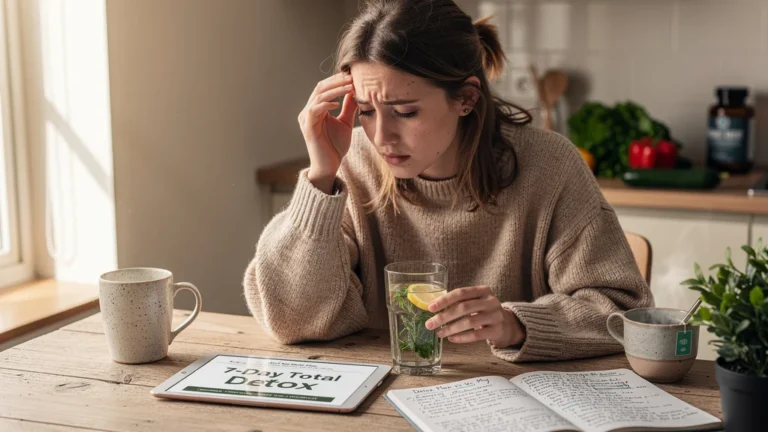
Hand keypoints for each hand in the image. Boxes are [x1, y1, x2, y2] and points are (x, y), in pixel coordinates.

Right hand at [297, 72, 357, 192]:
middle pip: (320, 88)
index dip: (337, 80)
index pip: (324, 87)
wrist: (330, 166)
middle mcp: (308, 111)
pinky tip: (338, 103)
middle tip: (351, 76)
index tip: (353, 75)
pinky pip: (314, 110)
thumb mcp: (345, 122)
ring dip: (335, 90)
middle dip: (336, 81)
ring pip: (318, 96)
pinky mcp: (308, 128)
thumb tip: (355, 91)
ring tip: (350, 86)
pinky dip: (326, 104)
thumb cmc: (335, 146)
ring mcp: (306, 119)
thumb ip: (349, 107)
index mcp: (316, 109)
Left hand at [424, 285, 525, 347]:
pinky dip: (462, 337)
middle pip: (463, 308)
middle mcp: (490, 301)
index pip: (461, 293)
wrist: (507, 325)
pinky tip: (451, 339)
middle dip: (444, 316)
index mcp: (483, 290)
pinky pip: (476, 335)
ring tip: (439, 333)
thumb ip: (459, 302)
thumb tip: (433, 309)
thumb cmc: (484, 312)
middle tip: (430, 324)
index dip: (444, 300)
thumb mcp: (475, 302)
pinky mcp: (497, 330)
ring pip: (469, 322)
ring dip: (451, 328)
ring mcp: (495, 316)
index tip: (430, 308)